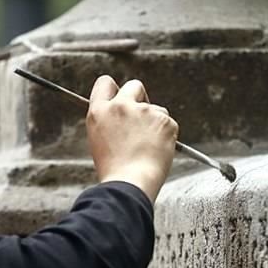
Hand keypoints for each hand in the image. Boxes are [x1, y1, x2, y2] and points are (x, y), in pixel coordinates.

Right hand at [86, 75, 178, 202]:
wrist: (130, 184)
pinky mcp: (164, 120)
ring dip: (154, 122)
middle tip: (142, 119)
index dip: (114, 90)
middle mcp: (120, 106)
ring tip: (147, 148)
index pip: (105, 83)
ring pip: (156, 108)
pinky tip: (157, 150)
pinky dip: (167, 135)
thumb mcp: (99, 139)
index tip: (121, 97)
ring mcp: (143, 111)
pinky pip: (168, 123)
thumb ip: (109, 120)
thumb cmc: (114, 169)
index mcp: (99, 111)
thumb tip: (122, 115)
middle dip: (140, 98)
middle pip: (134, 86)